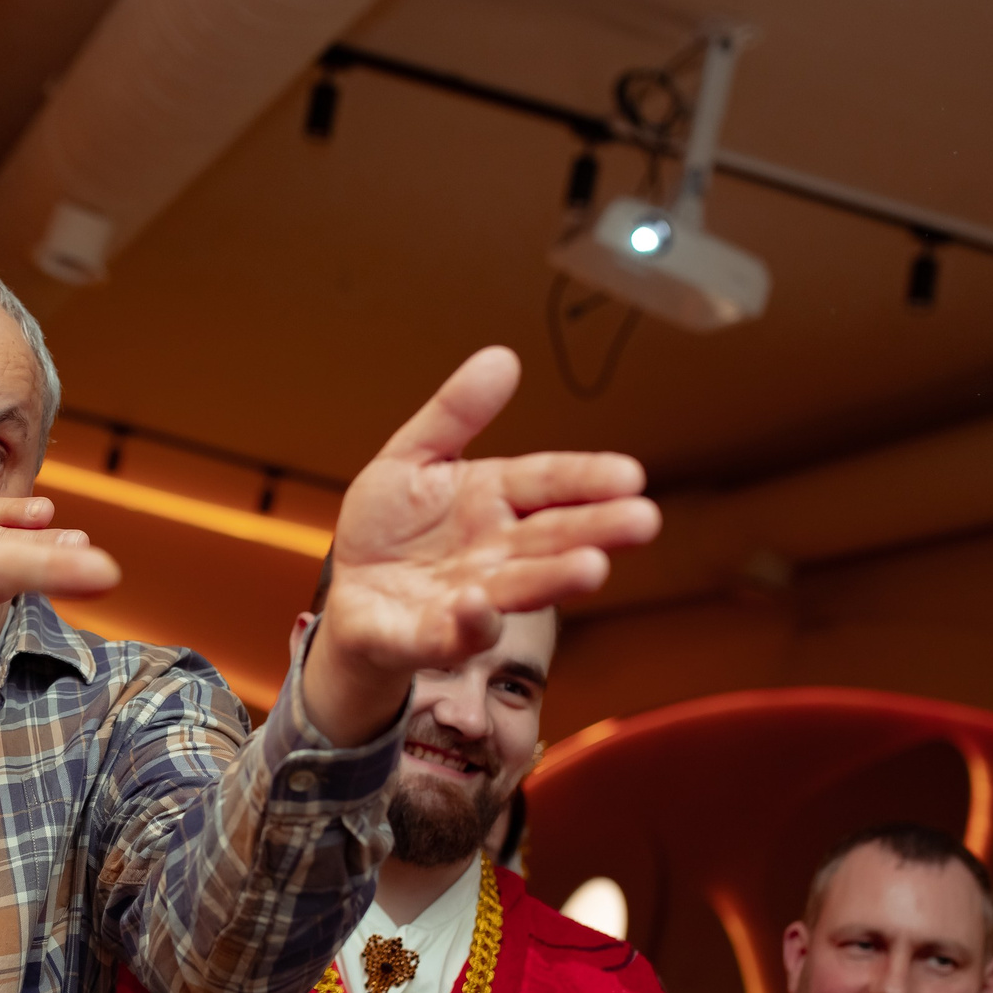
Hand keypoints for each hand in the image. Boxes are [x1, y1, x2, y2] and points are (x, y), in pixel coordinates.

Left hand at [305, 348, 659, 742]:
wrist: (349, 595)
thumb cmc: (388, 528)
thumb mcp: (412, 457)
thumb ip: (454, 413)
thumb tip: (503, 356)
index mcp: (493, 500)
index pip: (548, 483)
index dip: (587, 478)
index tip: (630, 474)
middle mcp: (494, 551)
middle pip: (551, 536)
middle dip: (596, 530)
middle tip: (643, 521)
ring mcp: (468, 597)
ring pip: (518, 587)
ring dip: (554, 578)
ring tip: (592, 568)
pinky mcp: (429, 636)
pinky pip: (452, 633)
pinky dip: (470, 623)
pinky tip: (479, 604)